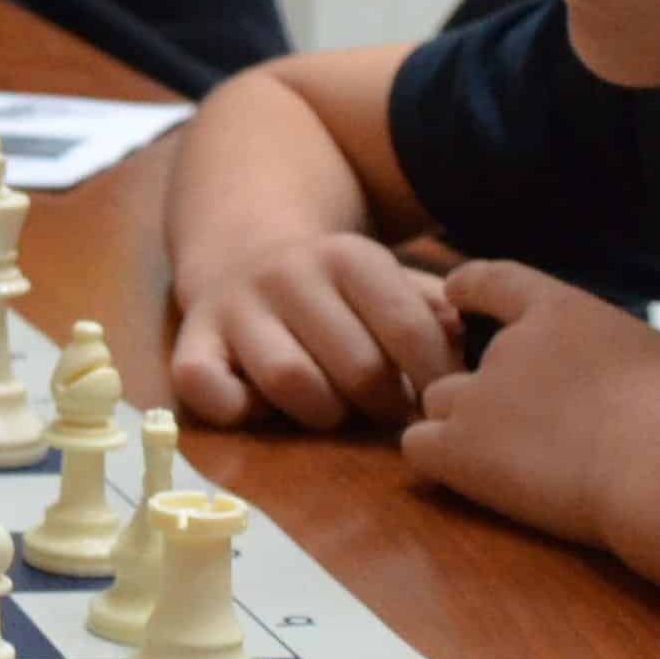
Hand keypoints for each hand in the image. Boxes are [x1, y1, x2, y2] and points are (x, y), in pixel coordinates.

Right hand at [169, 229, 460, 429]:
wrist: (241, 245)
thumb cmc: (336, 287)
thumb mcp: (386, 280)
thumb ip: (429, 308)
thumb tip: (468, 334)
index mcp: (349, 257)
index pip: (409, 329)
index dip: (436, 379)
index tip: (443, 401)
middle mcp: (289, 274)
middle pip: (358, 366)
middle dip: (384, 405)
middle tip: (390, 413)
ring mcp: (237, 307)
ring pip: (289, 379)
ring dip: (322, 413)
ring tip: (334, 412)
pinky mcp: (191, 339)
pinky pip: (204, 385)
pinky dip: (233, 408)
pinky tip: (257, 408)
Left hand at [400, 259, 659, 546]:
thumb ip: (640, 360)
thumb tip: (648, 378)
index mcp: (562, 311)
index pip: (498, 281)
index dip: (471, 286)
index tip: (454, 292)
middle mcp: (508, 346)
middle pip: (464, 358)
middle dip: (478, 387)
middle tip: (512, 425)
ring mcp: (478, 396)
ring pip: (436, 402)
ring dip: (456, 426)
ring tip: (497, 460)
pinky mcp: (461, 450)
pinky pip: (417, 448)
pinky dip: (436, 462)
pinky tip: (467, 480)